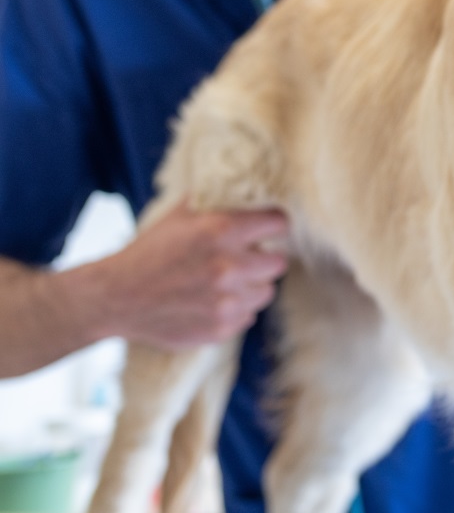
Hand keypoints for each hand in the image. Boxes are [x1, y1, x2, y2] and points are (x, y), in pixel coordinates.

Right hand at [95, 201, 289, 347]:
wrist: (115, 298)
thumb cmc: (149, 252)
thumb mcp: (180, 214)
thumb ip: (216, 200)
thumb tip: (244, 184)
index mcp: (222, 230)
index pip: (279, 223)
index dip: (273, 224)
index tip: (268, 228)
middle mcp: (230, 266)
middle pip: (279, 262)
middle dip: (264, 258)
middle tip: (246, 257)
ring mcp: (226, 302)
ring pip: (266, 291)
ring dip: (252, 286)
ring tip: (228, 281)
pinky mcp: (221, 328)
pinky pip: (249, 316)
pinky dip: (237, 309)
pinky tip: (214, 301)